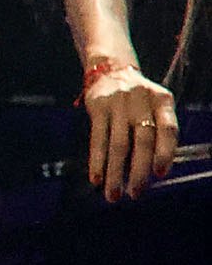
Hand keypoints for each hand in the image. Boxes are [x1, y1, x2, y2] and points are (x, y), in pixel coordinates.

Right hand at [88, 59, 181, 200]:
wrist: (111, 69)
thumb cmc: (139, 100)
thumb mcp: (155, 107)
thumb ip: (158, 132)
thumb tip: (154, 173)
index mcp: (162, 100)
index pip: (168, 129)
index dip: (165, 152)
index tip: (159, 175)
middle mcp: (141, 100)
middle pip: (142, 140)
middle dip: (138, 170)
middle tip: (135, 194)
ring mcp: (118, 102)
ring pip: (118, 143)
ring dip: (115, 172)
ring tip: (113, 194)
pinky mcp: (97, 106)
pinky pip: (97, 138)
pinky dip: (97, 160)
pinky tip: (96, 178)